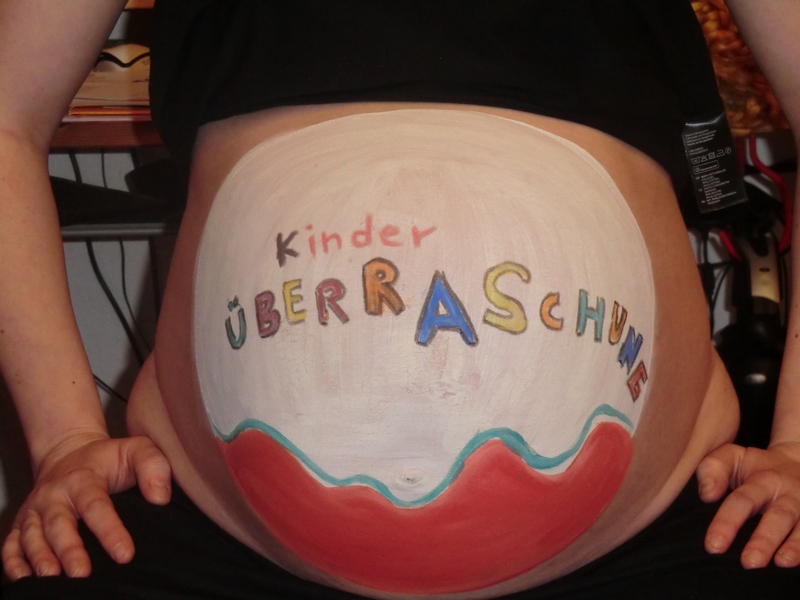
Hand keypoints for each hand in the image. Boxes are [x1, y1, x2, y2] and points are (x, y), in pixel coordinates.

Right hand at [2, 432, 170, 580]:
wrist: (69, 452)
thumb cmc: (109, 458)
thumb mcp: (137, 449)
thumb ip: (153, 466)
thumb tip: (161, 498)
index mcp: (83, 478)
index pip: (96, 506)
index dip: (110, 531)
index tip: (125, 554)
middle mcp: (54, 495)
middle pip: (59, 524)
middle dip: (69, 550)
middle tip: (82, 573)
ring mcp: (35, 510)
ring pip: (31, 536)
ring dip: (39, 558)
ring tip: (52, 578)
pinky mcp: (21, 524)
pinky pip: (10, 544)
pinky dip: (12, 562)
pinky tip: (23, 578)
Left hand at [696, 442, 799, 568]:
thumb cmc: (757, 466)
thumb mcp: (732, 457)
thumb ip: (713, 469)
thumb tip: (706, 495)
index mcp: (762, 479)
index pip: (741, 502)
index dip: (726, 523)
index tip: (713, 547)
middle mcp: (788, 493)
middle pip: (777, 516)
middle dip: (763, 540)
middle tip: (748, 563)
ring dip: (792, 547)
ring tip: (780, 563)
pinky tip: (796, 561)